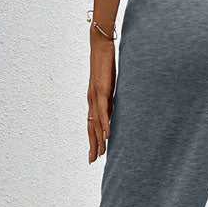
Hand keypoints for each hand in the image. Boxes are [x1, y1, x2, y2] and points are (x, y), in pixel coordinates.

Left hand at [86, 33, 115, 162]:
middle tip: (93, 160)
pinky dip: (104, 124)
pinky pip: (103, 111)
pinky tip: (107, 135)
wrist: (100, 46)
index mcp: (94, 100)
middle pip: (91, 127)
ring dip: (98, 139)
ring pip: (96, 123)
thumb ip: (112, 97)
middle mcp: (92, 100)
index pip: (92, 124)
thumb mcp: (110, 84)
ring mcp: (95, 96)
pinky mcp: (101, 90)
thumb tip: (117, 107)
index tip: (94, 153)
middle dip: (92, 145)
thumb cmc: (105, 63)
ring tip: (101, 153)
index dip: (92, 139)